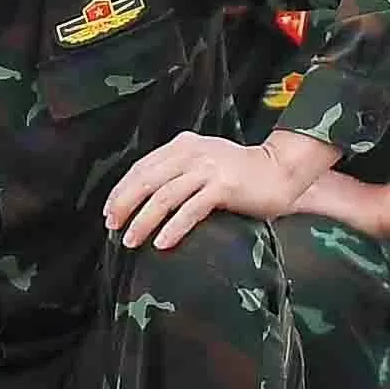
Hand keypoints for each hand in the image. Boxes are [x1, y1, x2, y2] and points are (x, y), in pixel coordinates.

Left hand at [100, 130, 318, 251]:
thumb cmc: (240, 174)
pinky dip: (174, 227)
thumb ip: (178, 170)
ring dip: (144, 220)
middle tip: (112, 226)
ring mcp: (208, 169)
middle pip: (147, 180)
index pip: (142, 167)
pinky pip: (191, 210)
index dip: (121, 190)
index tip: (109, 211)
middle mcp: (192, 153)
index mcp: (183, 145)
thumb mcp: (204, 162)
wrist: (280, 171)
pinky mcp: (224, 187)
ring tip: (131, 240)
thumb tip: (146, 195)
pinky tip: (162, 243)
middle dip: (124, 204)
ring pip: (165, 196)